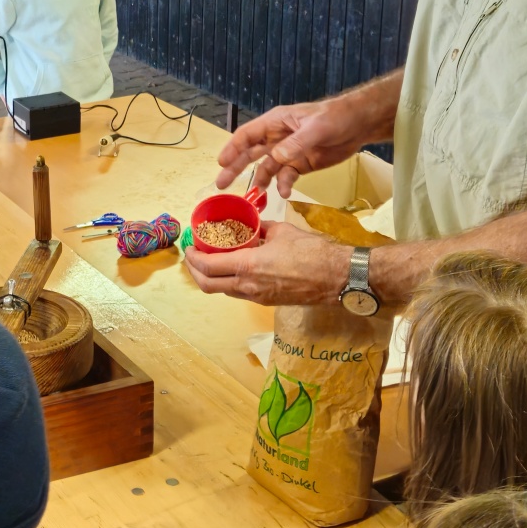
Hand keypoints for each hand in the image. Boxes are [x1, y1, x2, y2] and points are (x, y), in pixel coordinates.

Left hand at [185, 222, 348, 305]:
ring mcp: (257, 297)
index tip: (189, 247)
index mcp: (248, 266)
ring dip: (212, 278)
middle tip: (193, 258)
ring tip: (211, 261)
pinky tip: (234, 269)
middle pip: (208, 285)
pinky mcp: (267, 302)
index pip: (208, 266)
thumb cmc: (312, 252)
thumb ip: (260, 229)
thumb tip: (251, 225)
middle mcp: (248, 286)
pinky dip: (230, 282)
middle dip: (195, 272)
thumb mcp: (281, 231)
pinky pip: (239, 293)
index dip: (193, 258)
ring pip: (223, 291)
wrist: (337, 278)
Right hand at [216, 96, 370, 194]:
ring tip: (254, 195)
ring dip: (260, 180)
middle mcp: (277, 138)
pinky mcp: (300, 165)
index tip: (222, 163)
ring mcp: (288, 152)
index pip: (247, 135)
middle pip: (251, 153)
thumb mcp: (315, 128)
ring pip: (267, 168)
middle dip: (236, 168)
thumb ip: (296, 143)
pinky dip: (283, 185)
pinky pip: (286, 176)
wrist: (358, 125)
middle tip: (222, 184)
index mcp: (275, 123)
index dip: (233, 148)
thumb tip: (277, 158)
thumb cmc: (335, 117)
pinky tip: (283, 193)